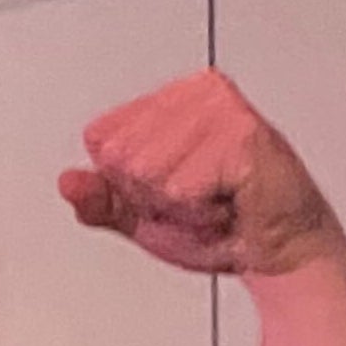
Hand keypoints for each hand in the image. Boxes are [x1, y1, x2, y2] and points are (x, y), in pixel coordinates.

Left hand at [60, 70, 344, 277]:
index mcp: (170, 99)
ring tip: (216, 199)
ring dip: (179, 206)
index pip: (100, 139)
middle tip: (199, 198)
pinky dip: (202, 211)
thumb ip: (101, 200)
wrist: (278, 253)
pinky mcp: (242, 134)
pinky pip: (181, 188)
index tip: (171, 190)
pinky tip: (232, 202)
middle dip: (153, 196)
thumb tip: (68, 182)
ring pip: (147, 172)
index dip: (127, 183)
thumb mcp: (142, 216)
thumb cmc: (222, 226)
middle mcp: (196, 92)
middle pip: (120, 157)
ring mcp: (221, 109)